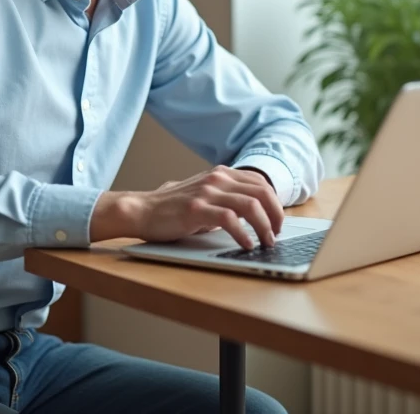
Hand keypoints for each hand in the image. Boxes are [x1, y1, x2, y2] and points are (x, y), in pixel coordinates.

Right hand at [91, 166, 283, 249]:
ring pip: (251, 205)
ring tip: (266, 242)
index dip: (275, 203)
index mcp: (220, 174)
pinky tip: (246, 245)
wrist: (142, 210)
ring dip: (265, 226)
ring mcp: (206, 192)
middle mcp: (216, 178)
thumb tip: (255, 214)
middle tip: (276, 234)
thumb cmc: (172, 208)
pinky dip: (243, 234)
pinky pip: (230, 220)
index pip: (260, 183)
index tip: (277, 222)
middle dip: (276, 216)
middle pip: (262, 192)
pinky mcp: (196, 209)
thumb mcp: (204, 195)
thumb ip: (226, 198)